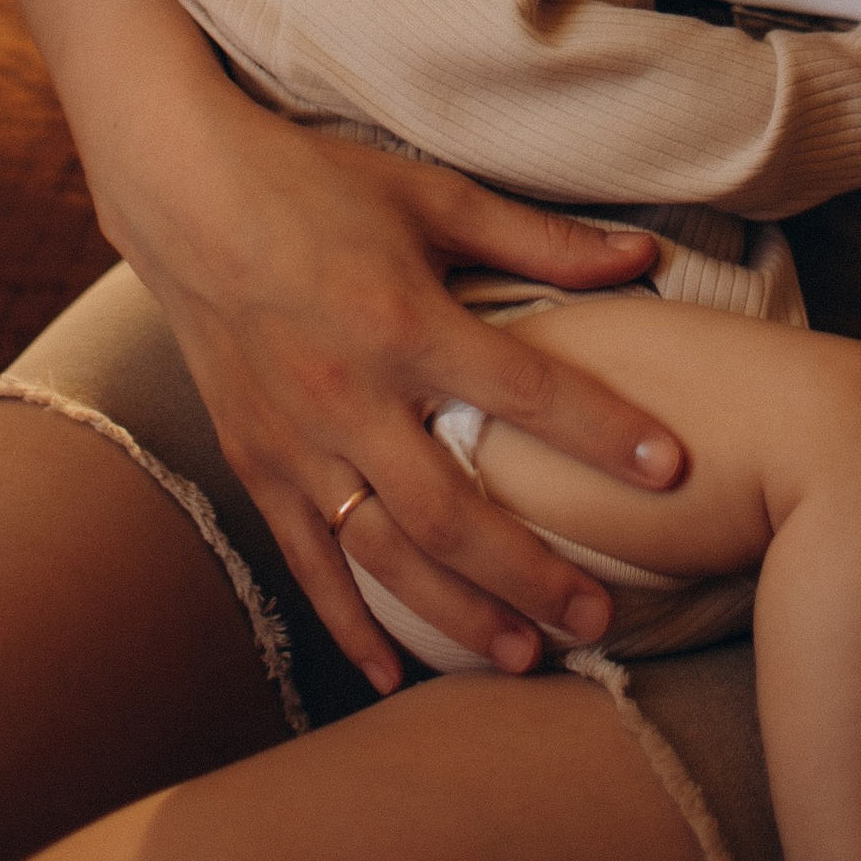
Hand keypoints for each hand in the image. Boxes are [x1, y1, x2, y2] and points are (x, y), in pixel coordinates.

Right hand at [108, 92, 693, 696]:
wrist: (186, 194)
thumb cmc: (318, 184)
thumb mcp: (434, 197)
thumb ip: (540, 240)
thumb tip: (645, 256)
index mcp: (404, 320)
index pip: (526, 392)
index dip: (605, 433)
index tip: (673, 471)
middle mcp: (350, 393)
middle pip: (455, 512)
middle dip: (533, 574)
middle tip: (602, 622)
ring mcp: (297, 440)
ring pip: (386, 554)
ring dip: (456, 615)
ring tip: (525, 658)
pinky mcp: (256, 463)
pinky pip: (307, 560)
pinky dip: (348, 624)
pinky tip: (391, 677)